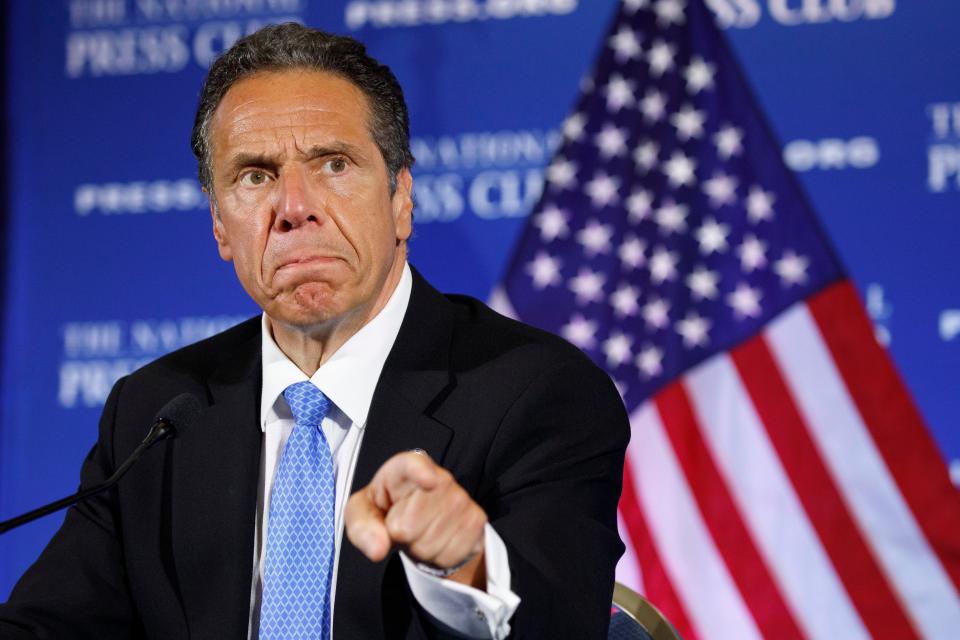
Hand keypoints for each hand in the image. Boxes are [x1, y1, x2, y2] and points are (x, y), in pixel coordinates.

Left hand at [345, 451, 486, 587]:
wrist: (418, 525)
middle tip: (401, 526)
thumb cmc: (387, 511)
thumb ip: (361, 527)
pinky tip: (436, 542)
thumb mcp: (362, 515)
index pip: (413, 465)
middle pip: (410, 523)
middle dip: (400, 535)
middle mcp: (439, 478)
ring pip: (431, 542)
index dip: (421, 472)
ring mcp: (461, 499)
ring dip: (419, 549)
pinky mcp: (476, 521)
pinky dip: (438, 558)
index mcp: (404, 468)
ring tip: (418, 533)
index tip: (429, 481)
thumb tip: (377, 548)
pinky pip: (451, 554)